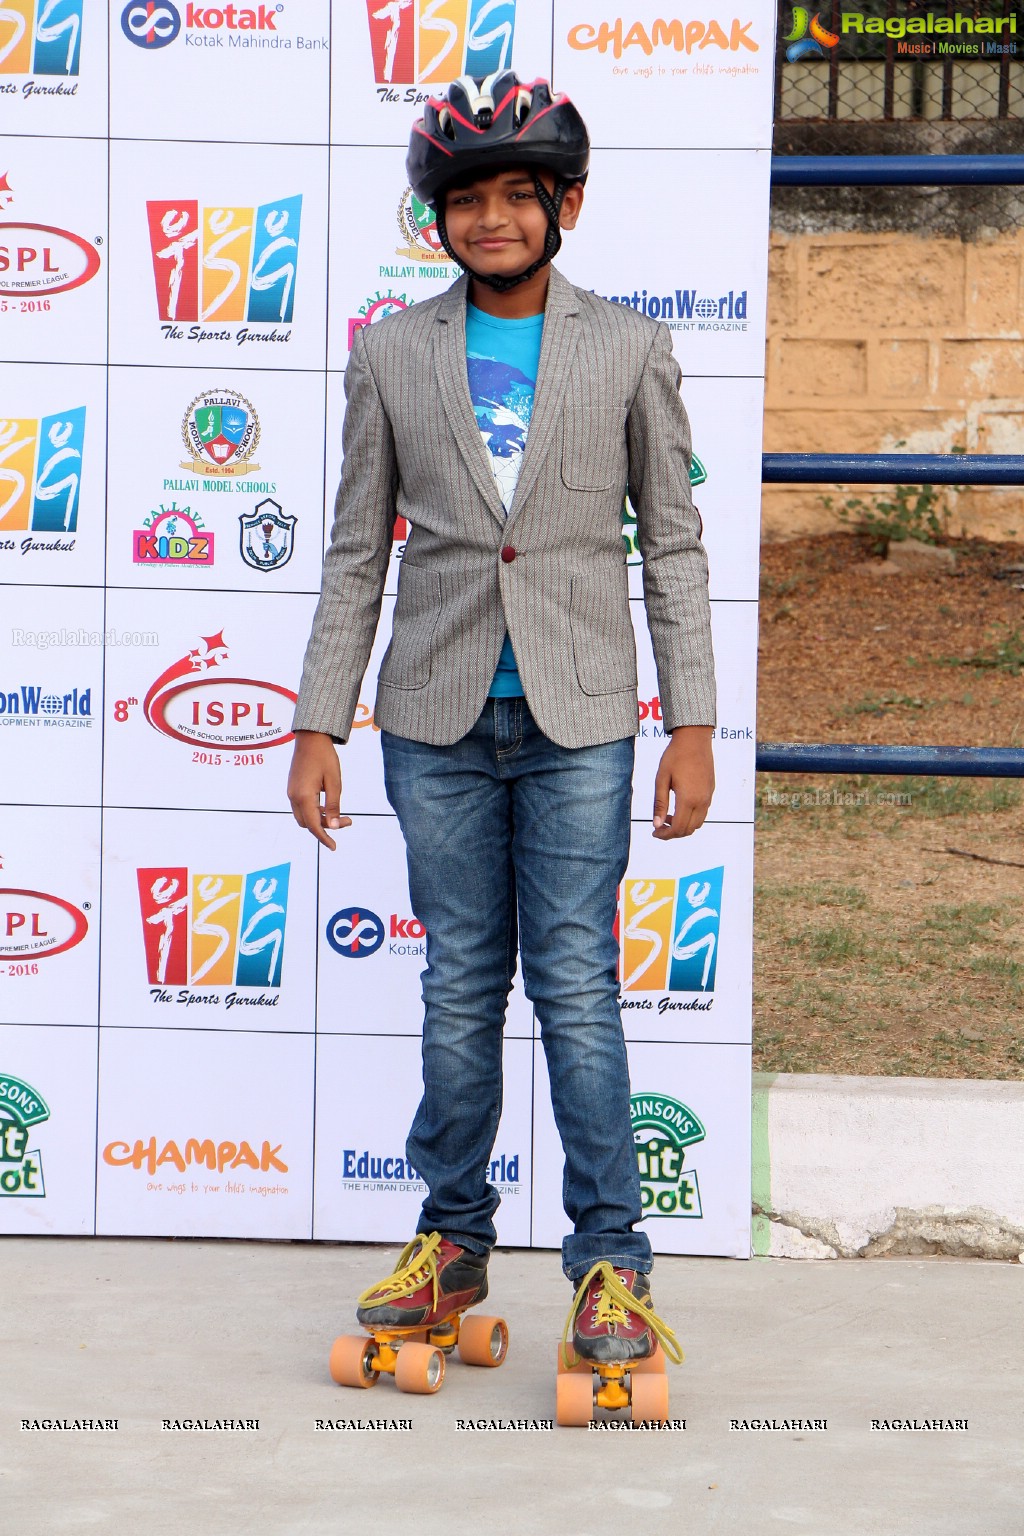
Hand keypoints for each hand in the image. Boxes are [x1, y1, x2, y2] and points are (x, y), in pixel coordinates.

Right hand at [287, 730, 351, 850]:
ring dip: (320, 819)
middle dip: (326, 827)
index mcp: (303, 797)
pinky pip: (302, 807)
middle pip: (308, 823)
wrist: (310, 738)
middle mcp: (294, 797)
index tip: (334, 847)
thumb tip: (335, 826)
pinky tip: (328, 805)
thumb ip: (334, 805)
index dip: (324, 838)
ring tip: (341, 813)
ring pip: (304, 816)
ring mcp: (291, 792)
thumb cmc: (324, 757)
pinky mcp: (293, 788)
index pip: (314, 826)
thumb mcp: (334, 782)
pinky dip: (315, 811)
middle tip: (348, 821)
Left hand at [652, 726, 714, 838]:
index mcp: (688, 799)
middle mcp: (701, 801)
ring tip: (667, 816)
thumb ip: (659, 804)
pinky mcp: (710, 792)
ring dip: (682, 826)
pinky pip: (702, 813)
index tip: (654, 833)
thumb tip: (656, 825)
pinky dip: (690, 818)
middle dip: (672, 833)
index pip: (677, 828)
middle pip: (688, 830)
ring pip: (697, 824)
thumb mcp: (661, 779)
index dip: (665, 835)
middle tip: (658, 827)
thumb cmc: (675, 756)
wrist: (694, 739)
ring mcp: (708, 797)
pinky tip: (678, 808)